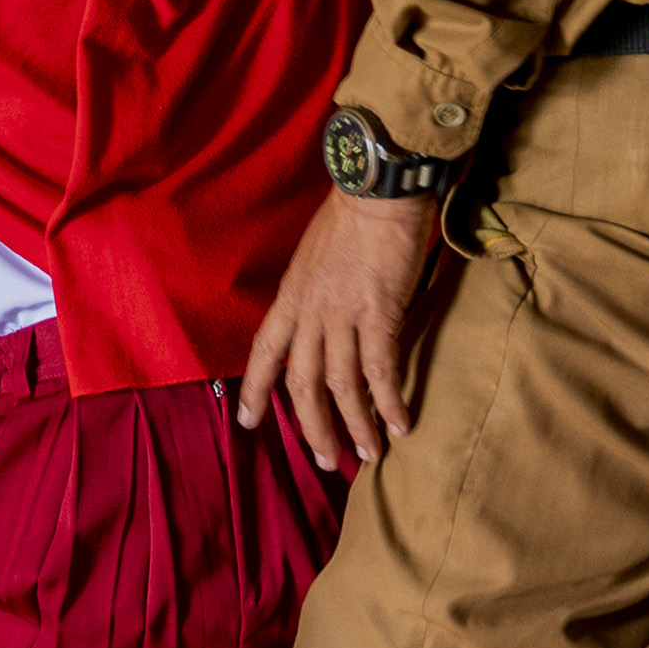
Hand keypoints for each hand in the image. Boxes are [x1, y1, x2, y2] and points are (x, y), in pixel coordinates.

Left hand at [236, 186, 447, 473]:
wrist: (377, 187)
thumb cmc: (352, 214)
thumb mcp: (316, 254)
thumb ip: (315, 290)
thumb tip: (324, 317)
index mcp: (291, 295)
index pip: (265, 351)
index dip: (255, 389)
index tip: (248, 421)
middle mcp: (310, 310)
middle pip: (302, 382)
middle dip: (313, 426)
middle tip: (327, 460)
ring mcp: (342, 313)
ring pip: (341, 385)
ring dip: (355, 425)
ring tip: (367, 455)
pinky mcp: (379, 312)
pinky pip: (380, 369)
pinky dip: (389, 402)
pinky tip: (400, 425)